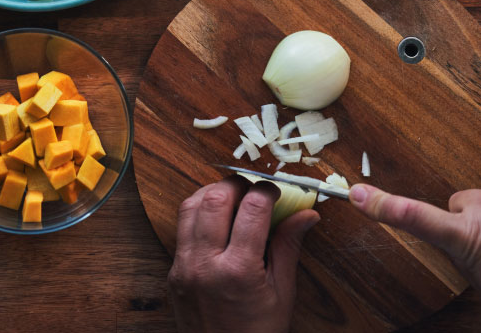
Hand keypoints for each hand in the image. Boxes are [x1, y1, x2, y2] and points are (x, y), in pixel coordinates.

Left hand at [168, 177, 319, 332]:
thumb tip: (307, 214)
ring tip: (233, 199)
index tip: (276, 191)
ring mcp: (184, 267)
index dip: (267, 191)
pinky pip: (181, 229)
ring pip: (189, 207)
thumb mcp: (282, 294)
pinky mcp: (173, 272)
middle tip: (253, 190)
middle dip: (236, 185)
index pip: (252, 210)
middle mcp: (205, 264)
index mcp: (238, 271)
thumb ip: (288, 248)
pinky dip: (197, 215)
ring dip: (212, 194)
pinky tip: (216, 221)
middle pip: (214, 199)